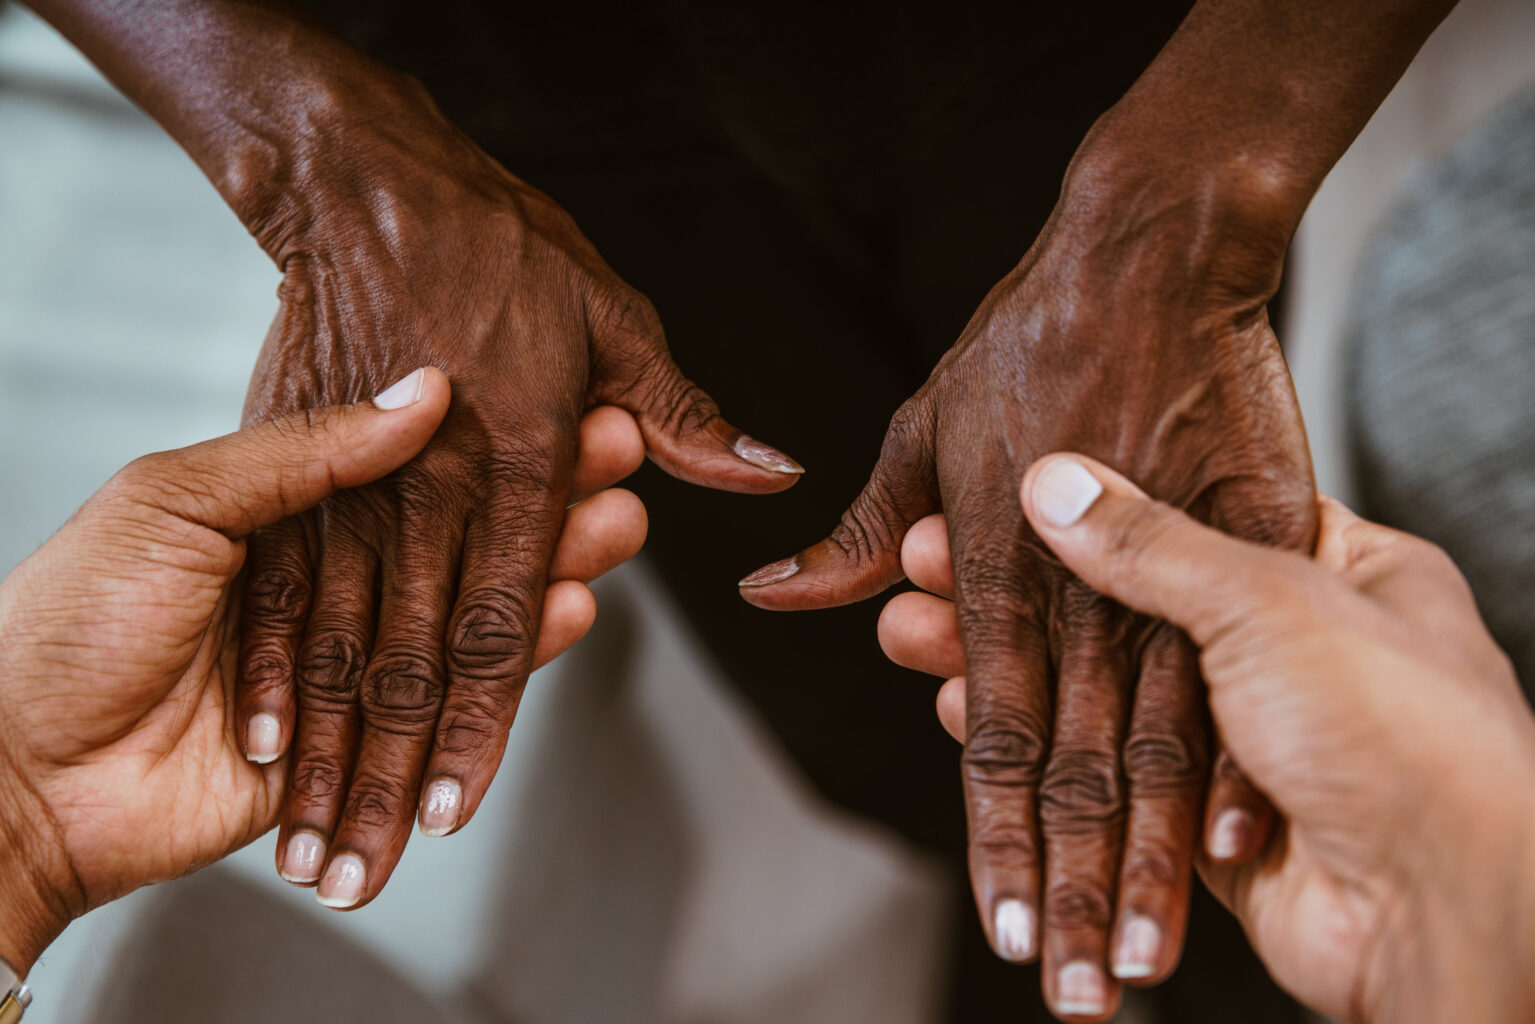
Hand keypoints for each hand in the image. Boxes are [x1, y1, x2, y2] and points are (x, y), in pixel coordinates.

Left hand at [0, 371, 647, 971]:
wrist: (13, 770)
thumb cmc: (66, 619)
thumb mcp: (177, 500)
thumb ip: (301, 455)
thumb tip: (416, 399)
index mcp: (283, 515)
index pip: (417, 468)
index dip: (492, 435)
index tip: (562, 400)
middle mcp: (326, 584)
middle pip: (462, 537)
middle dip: (545, 498)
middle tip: (620, 458)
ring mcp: (345, 667)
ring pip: (474, 612)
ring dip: (551, 568)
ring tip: (619, 528)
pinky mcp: (355, 744)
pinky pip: (448, 700)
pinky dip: (517, 660)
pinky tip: (573, 611)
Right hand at [233, 81, 801, 907]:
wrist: (371, 183)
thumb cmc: (503, 246)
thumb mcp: (614, 318)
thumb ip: (680, 415)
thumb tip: (769, 475)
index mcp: (521, 456)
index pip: (502, 619)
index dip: (481, 723)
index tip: (459, 805)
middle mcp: (436, 482)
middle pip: (413, 654)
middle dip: (394, 767)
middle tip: (375, 858)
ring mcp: (358, 475)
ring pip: (343, 635)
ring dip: (330, 742)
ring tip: (315, 827)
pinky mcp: (300, 462)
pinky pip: (284, 580)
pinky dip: (274, 660)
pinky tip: (267, 729)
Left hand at [740, 152, 1312, 1015]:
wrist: (1147, 247)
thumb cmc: (1026, 338)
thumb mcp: (922, 429)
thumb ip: (859, 535)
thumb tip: (775, 594)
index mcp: (994, 561)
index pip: (993, 734)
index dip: (997, 841)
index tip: (1009, 929)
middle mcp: (1076, 580)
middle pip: (1075, 766)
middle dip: (1075, 888)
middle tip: (1084, 993)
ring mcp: (1168, 559)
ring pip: (1157, 738)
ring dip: (1153, 858)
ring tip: (1150, 953)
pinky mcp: (1251, 531)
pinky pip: (1250, 655)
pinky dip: (1244, 749)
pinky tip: (1241, 844)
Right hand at [884, 454, 1534, 1022]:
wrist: (1453, 907)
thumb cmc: (1401, 726)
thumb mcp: (1271, 598)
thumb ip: (1152, 544)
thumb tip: (1055, 482)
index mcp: (1342, 568)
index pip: (1185, 519)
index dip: (1081, 512)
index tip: (990, 502)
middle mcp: (1300, 652)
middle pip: (1126, 614)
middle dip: (1016, 597)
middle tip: (923, 574)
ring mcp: (1262, 745)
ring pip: (1106, 702)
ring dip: (1007, 674)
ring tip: (918, 639)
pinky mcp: (1225, 833)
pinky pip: (1112, 783)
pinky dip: (1039, 752)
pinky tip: (968, 715)